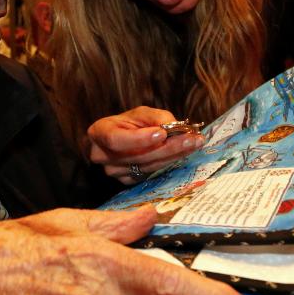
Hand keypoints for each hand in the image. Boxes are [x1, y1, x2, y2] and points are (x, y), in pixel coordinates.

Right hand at [87, 106, 204, 184]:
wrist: (122, 139)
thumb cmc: (129, 123)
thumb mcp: (140, 113)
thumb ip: (155, 117)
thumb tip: (172, 125)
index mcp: (99, 133)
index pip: (116, 139)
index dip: (138, 139)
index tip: (161, 133)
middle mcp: (102, 156)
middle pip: (137, 156)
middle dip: (167, 147)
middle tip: (191, 138)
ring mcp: (113, 172)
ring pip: (147, 166)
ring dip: (174, 155)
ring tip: (194, 143)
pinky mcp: (126, 181)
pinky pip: (150, 172)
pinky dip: (169, 162)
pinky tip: (184, 153)